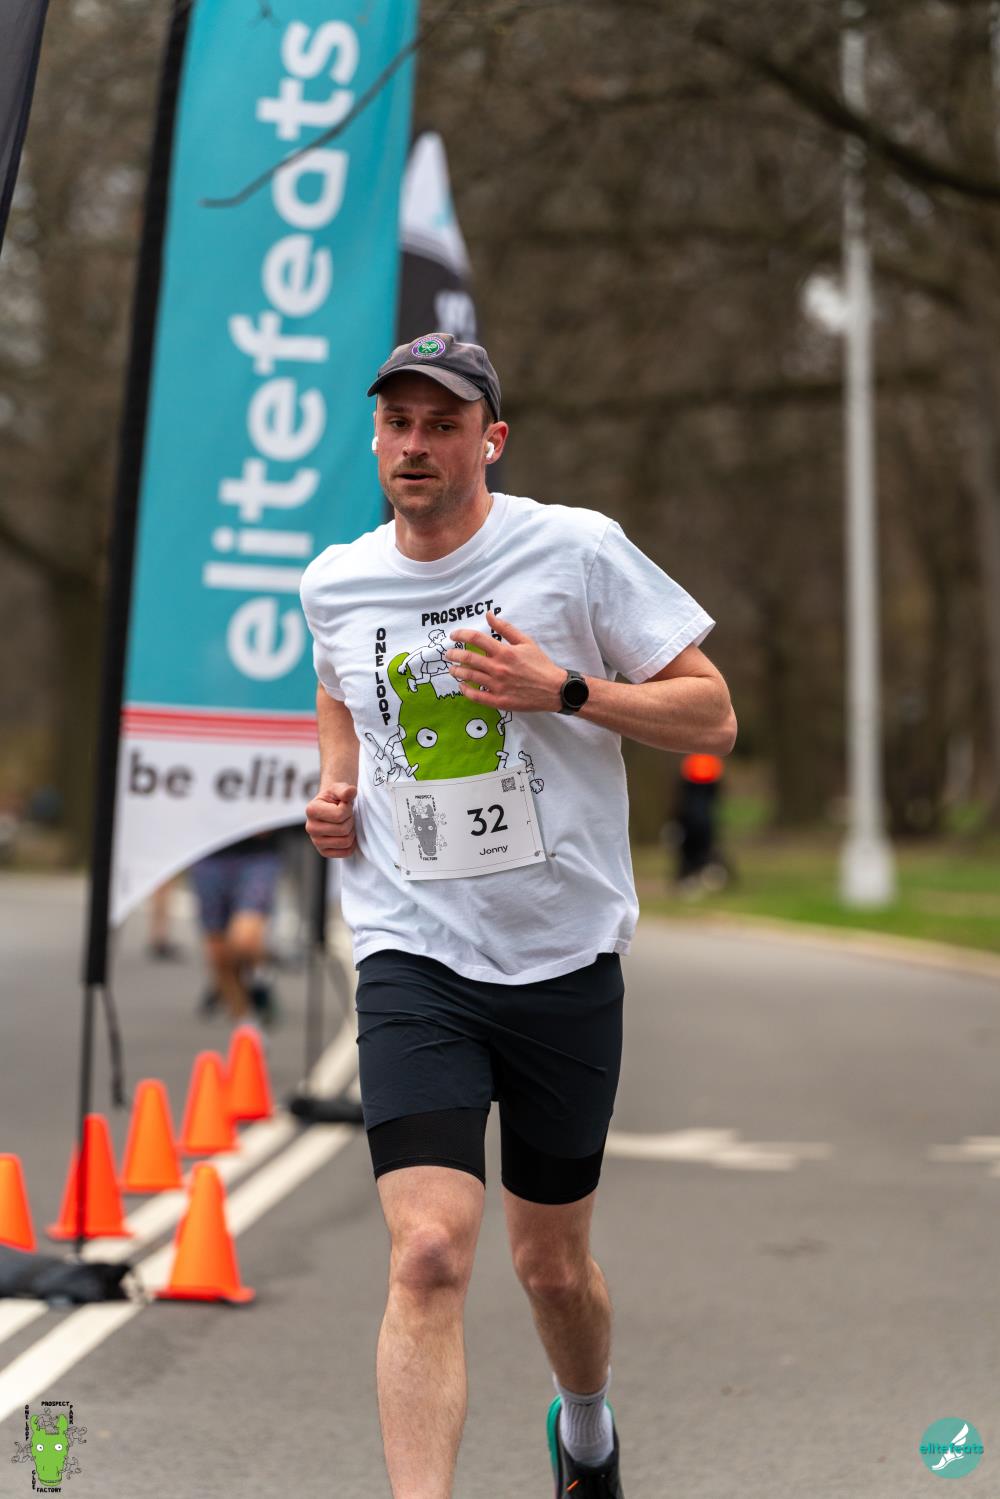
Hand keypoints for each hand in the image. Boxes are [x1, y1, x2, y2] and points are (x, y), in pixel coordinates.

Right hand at [305, 783, 356, 857]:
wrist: (331, 808)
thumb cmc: (336, 798)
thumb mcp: (339, 789)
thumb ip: (345, 790)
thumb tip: (351, 791)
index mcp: (311, 810)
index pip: (340, 815)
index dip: (348, 809)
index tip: (344, 805)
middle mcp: (310, 828)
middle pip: (343, 830)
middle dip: (350, 820)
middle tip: (346, 816)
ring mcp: (316, 842)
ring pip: (346, 842)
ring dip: (351, 831)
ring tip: (345, 823)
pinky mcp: (324, 852)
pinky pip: (346, 852)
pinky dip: (352, 844)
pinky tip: (346, 834)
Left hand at [445, 612, 565, 711]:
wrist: (554, 689)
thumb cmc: (540, 664)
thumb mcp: (526, 641)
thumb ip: (505, 628)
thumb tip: (488, 614)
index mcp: (504, 652)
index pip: (476, 639)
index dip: (461, 635)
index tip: (454, 635)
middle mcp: (498, 668)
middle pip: (468, 658)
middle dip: (454, 655)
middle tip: (448, 654)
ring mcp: (497, 686)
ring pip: (469, 677)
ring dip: (457, 671)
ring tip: (452, 669)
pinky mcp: (499, 701)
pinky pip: (476, 696)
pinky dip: (465, 690)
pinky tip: (462, 686)